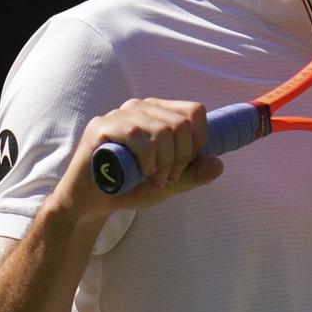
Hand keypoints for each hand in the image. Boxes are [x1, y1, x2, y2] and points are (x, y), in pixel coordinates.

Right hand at [47, 98, 223, 223]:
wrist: (93, 203)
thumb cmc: (131, 187)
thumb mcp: (170, 182)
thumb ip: (194, 174)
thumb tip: (218, 165)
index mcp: (158, 113)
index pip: (194, 111)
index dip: (199, 140)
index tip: (185, 165)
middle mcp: (140, 107)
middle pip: (182, 123)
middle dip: (181, 158)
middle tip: (167, 178)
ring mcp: (119, 115)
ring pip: (162, 130)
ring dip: (165, 163)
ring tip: (153, 179)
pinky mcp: (101, 127)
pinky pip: (137, 135)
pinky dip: (147, 160)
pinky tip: (141, 173)